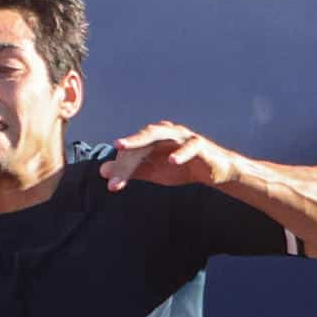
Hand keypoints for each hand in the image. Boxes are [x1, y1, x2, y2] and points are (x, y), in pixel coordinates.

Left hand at [101, 121, 240, 191]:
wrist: (213, 172)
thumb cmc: (181, 167)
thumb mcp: (153, 171)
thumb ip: (131, 170)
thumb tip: (103, 171)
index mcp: (154, 139)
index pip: (134, 150)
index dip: (122, 166)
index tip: (111, 184)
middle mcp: (166, 133)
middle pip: (144, 136)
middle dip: (130, 144)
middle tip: (115, 146)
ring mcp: (183, 137)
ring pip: (162, 134)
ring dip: (145, 139)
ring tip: (129, 146)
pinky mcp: (200, 145)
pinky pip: (190, 146)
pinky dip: (181, 153)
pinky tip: (172, 160)